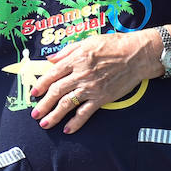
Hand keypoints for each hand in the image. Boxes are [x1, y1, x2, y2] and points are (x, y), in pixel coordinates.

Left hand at [29, 30, 154, 132]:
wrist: (136, 55)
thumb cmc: (114, 45)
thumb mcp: (88, 41)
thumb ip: (67, 51)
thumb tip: (51, 59)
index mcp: (76, 59)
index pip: (53, 74)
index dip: (41, 84)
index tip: (34, 92)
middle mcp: (80, 74)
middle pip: (56, 91)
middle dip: (43, 104)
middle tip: (34, 113)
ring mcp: (90, 88)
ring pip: (67, 104)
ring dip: (54, 115)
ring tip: (45, 123)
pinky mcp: (102, 98)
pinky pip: (85, 112)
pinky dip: (75, 122)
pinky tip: (67, 129)